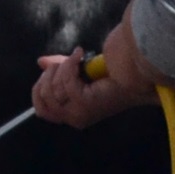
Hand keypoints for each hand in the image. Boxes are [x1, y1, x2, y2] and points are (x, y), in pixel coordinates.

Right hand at [33, 17, 163, 127]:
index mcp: (72, 115)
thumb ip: (59, 68)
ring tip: (76, 59)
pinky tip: (80, 55)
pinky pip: (64, 82)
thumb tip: (40, 61)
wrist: (135, 77)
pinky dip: (70, 65)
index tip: (50, 71)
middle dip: (49, 77)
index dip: (39, 89)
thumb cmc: (112, 75)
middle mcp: (74, 119)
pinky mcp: (83, 103)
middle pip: (42, 101)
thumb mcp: (78, 72)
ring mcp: (78, 113)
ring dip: (61, 69)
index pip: (41, 111)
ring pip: (51, 91)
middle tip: (65, 63)